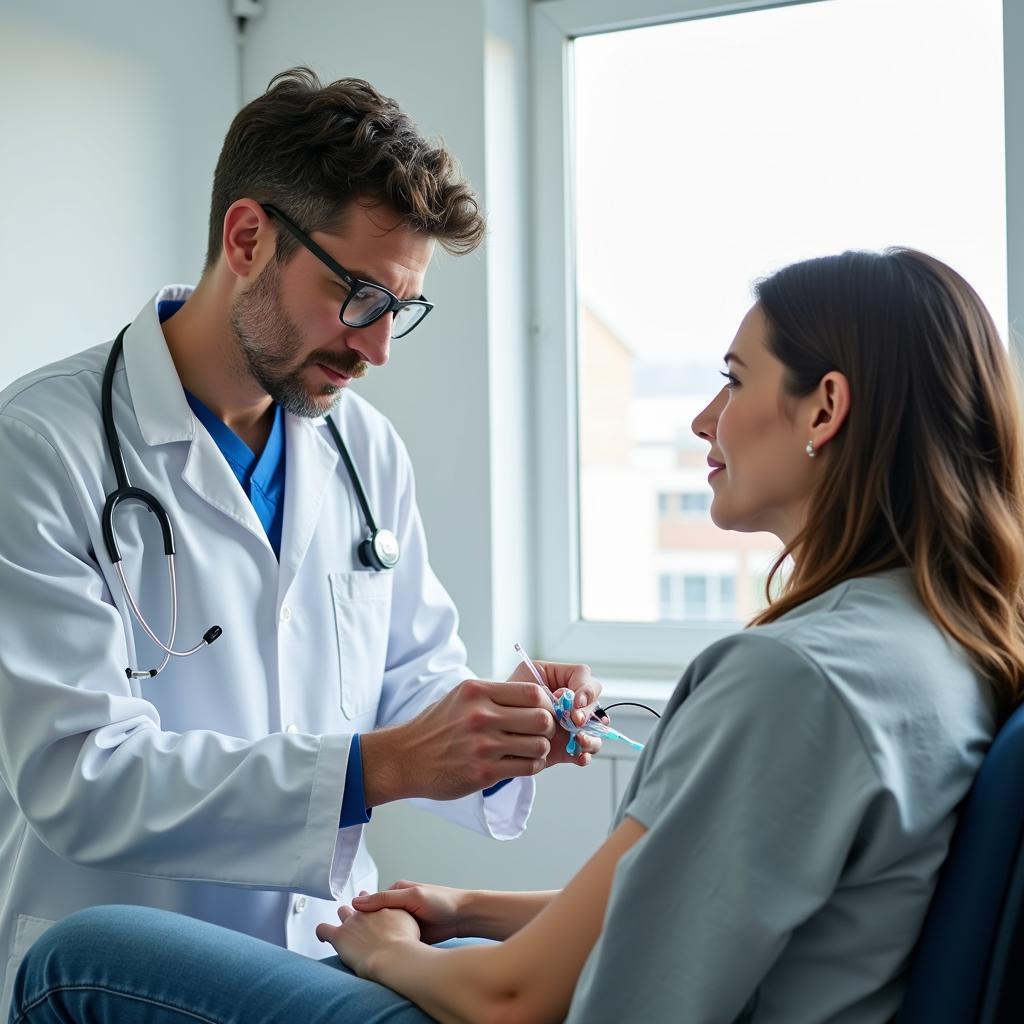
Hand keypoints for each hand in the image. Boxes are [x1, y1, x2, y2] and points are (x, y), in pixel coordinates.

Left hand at [316, 895, 419, 979]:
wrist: (394, 957)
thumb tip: (404, 923)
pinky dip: (321, 932)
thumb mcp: (413, 925)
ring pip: (342, 911)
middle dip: (358, 909)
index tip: (375, 916)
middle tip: (360, 923)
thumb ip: (405, 920)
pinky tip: (323, 937)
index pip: (376, 900)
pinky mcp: (339, 936)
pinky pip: (323, 929)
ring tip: (345, 930)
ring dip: (343, 919)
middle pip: (358, 903)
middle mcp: (367, 911)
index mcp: (384, 907)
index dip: (374, 908)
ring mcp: (352, 921)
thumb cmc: (407, 945)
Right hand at [351, 879, 466, 943]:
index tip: (351, 927)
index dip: (361, 916)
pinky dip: (390, 945)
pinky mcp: (411, 934)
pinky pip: (396, 940)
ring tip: (368, 950)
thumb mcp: (412, 896)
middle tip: (358, 943)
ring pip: (385, 931)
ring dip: (379, 939)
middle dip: (369, 930)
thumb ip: (386, 899)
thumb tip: (357, 902)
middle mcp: (398, 905)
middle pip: (376, 919)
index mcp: (396, 891)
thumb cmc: (443, 901)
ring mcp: (404, 920)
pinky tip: (384, 954)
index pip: (371, 903)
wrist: (464, 917)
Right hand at [361, 678, 556, 804]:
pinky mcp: (484, 772)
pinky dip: (532, 765)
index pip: (532, 692)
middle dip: (548, 726)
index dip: (547, 703)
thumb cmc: (437, 726)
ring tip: (530, 749)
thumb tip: (536, 697)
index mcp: (477, 692)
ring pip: (538, 745)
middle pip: (541, 718)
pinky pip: (527, 768)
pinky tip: (521, 763)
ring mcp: (483, 745)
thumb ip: (494, 695)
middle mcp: (481, 716)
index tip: (545, 710)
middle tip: (541, 731)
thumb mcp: (461, 697)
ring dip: (540, 748)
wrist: (405, 758)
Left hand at [507, 660, 606, 767]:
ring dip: (592, 734)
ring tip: (579, 739)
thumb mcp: (522, 685)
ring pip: (596, 728)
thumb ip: (544, 690)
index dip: (584, 688)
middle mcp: (571, 700)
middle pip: (593, 701)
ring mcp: (572, 723)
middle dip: (588, 712)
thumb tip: (566, 703)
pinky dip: (586, 754)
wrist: (495, 730)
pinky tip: (580, 756)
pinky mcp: (569, 745)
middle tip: (576, 720)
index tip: (576, 702)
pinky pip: (586, 751)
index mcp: (560, 678)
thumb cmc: (506, 700)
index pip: (583, 676)